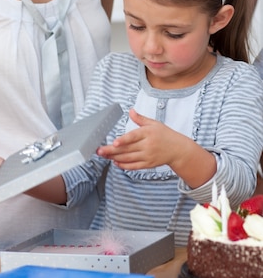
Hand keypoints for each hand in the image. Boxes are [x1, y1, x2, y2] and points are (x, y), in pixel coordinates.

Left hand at [96, 108, 215, 187]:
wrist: (178, 150)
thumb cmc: (165, 135)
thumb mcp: (154, 123)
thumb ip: (141, 119)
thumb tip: (131, 111)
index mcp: (148, 133)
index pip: (133, 137)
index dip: (123, 140)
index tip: (114, 142)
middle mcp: (148, 145)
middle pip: (127, 149)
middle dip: (112, 150)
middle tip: (99, 150)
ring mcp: (148, 156)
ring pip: (128, 158)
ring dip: (115, 158)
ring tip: (104, 155)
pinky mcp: (148, 164)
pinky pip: (134, 166)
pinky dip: (124, 165)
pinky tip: (115, 162)